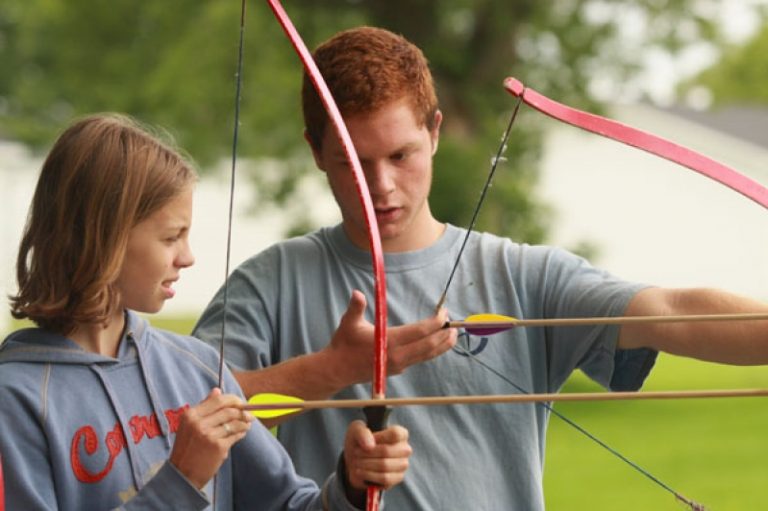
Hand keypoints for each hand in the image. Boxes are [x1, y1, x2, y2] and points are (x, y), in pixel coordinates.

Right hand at [169, 388, 253, 488]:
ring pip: (235, 422)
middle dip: (243, 410)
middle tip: (250, 413)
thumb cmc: (187, 449)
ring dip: (244, 422)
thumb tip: (217, 390)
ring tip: (247, 424)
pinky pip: (235, 435)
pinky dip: (241, 433)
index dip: (233, 400)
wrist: (182, 474)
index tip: (241, 403)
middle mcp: (198, 423)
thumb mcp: (189, 425)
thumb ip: (204, 407)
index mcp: (191, 415)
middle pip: (229, 410)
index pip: (218, 400)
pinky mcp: (218, 447)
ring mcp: (208, 435)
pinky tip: (242, 433)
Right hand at [322, 290, 456, 385]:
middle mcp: (398, 355)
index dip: (435, 322)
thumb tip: (356, 293)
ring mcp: (399, 364)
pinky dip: (432, 351)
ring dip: (443, 345)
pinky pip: (420, 359)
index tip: (443, 313)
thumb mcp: (348, 322)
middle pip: (429, 345)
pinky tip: (438, 344)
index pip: (420, 332)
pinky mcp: (398, 369)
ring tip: (453, 335)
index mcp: (389, 342)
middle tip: (454, 324)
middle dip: (444, 334)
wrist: (338, 369)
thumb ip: (355, 307)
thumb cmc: (344, 344)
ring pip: (428, 355)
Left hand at [343, 420, 411, 491]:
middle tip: (355, 453)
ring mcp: (403, 464)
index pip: (395, 434)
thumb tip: (370, 446)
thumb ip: (362, 433)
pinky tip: (360, 472)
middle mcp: (405, 448)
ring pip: (385, 465)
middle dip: (367, 453)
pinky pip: (384, 478)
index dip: (377, 438)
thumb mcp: (356, 431)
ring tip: (357, 462)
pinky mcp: (398, 478)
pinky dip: (369, 475)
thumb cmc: (360, 442)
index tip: (366, 441)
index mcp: (400, 434)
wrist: (356, 461)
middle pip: (386, 451)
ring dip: (366, 464)